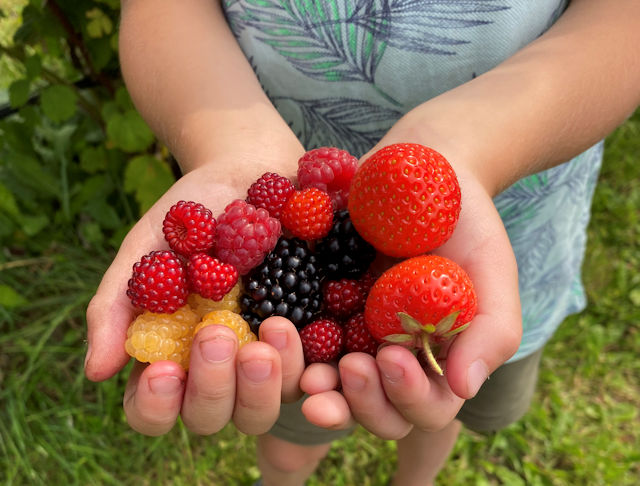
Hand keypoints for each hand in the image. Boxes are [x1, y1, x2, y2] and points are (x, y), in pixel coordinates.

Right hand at [85, 160, 304, 435]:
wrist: (253, 172)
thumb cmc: (192, 211)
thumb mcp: (148, 247)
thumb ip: (118, 303)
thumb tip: (96, 372)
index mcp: (172, 353)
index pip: (154, 409)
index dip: (156, 405)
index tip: (164, 369)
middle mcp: (218, 367)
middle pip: (212, 417)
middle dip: (214, 388)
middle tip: (217, 334)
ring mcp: (264, 357)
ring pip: (262, 410)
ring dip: (262, 385)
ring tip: (271, 328)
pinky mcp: (309, 340)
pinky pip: (311, 376)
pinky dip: (305, 365)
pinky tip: (291, 327)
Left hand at [299, 151, 521, 439]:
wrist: (422, 173)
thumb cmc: (465, 223)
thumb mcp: (491, 270)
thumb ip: (490, 331)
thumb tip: (464, 388)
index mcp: (436, 360)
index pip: (426, 408)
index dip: (410, 397)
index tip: (393, 355)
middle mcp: (391, 357)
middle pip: (377, 412)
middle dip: (364, 403)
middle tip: (352, 368)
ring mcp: (351, 336)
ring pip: (333, 391)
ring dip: (321, 392)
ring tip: (309, 377)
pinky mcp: (318, 309)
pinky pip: (300, 345)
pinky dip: (290, 352)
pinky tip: (282, 335)